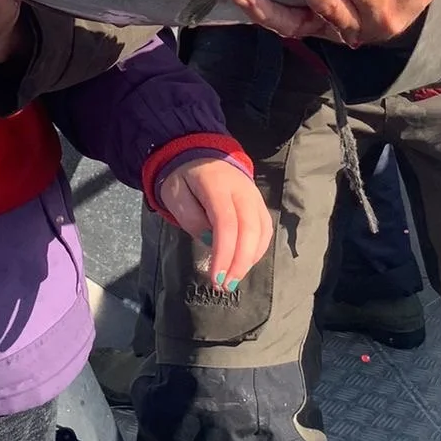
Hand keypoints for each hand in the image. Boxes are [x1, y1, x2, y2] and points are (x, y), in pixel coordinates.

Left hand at [157, 156, 273, 289]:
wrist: (200, 153)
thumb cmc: (184, 177)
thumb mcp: (175, 193)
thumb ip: (191, 218)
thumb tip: (211, 242)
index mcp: (218, 185)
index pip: (226, 223)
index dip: (224, 253)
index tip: (215, 277)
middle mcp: (243, 190)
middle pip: (250, 230)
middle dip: (239, 263)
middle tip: (225, 286)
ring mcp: (255, 196)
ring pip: (262, 232)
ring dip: (249, 260)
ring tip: (233, 280)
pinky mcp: (259, 204)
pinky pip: (265, 230)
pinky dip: (257, 250)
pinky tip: (244, 264)